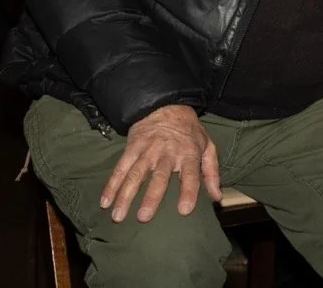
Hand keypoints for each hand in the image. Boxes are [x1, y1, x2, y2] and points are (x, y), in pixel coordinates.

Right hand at [99, 105, 221, 222]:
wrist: (166, 105)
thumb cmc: (189, 131)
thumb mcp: (207, 146)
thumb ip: (211, 172)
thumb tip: (217, 198)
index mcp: (188, 153)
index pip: (191, 174)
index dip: (188, 192)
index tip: (184, 210)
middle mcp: (167, 153)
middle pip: (159, 177)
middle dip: (151, 197)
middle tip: (143, 217)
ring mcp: (147, 150)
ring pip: (135, 174)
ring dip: (125, 195)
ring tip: (118, 216)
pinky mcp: (132, 148)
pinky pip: (120, 167)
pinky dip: (112, 184)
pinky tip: (105, 201)